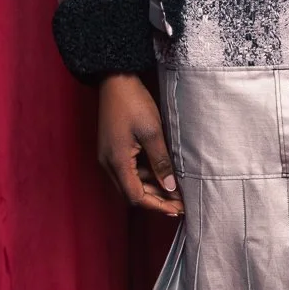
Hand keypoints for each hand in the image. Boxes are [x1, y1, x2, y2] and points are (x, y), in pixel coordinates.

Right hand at [97, 73, 183, 216]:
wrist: (115, 80)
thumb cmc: (133, 102)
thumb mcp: (152, 132)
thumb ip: (161, 162)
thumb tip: (170, 188)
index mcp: (116, 162)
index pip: (136, 197)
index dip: (158, 206)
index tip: (177, 209)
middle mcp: (108, 163)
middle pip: (132, 193)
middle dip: (156, 201)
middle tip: (180, 203)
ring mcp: (109, 157)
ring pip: (131, 183)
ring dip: (151, 189)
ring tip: (175, 191)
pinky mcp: (113, 150)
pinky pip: (128, 171)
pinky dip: (145, 176)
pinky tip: (162, 174)